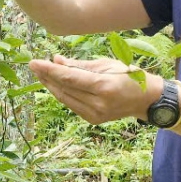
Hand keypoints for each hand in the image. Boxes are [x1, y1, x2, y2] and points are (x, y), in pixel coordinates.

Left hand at [28, 54, 162, 124]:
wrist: (146, 100)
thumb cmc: (128, 76)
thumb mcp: (106, 64)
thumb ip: (79, 65)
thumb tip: (56, 61)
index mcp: (104, 86)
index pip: (69, 78)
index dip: (49, 70)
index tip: (34, 62)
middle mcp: (98, 103)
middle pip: (64, 89)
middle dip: (47, 77)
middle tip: (34, 65)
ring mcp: (95, 114)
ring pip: (65, 98)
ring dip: (52, 85)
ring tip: (41, 72)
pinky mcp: (93, 120)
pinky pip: (72, 105)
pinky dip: (62, 94)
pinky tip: (55, 84)